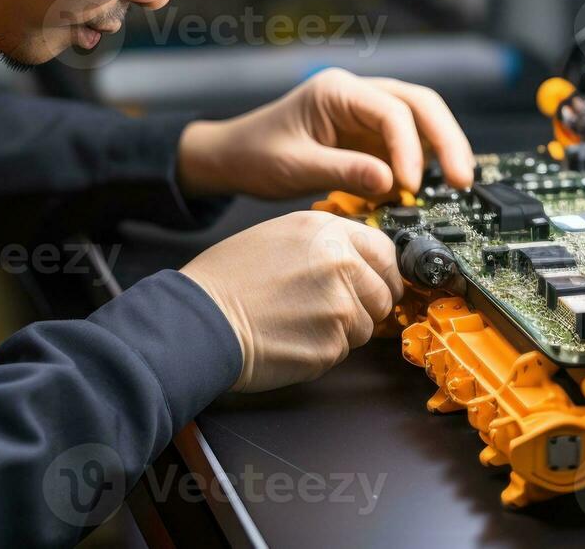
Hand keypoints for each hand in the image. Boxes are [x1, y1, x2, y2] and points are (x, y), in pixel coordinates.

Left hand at [178, 68, 473, 199]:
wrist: (234, 156)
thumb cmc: (256, 154)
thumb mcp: (294, 168)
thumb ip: (343, 172)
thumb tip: (391, 184)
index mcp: (337, 90)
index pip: (391, 110)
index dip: (408, 148)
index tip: (409, 185)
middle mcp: (359, 94)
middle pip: (421, 104)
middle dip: (446, 140)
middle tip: (462, 180)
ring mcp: (369, 112)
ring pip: (423, 120)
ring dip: (443, 149)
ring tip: (457, 186)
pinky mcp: (372, 135)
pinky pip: (410, 142)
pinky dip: (425, 163)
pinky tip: (429, 188)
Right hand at [180, 211, 401, 391]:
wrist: (200, 320)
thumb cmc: (228, 279)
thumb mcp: (280, 235)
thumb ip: (326, 243)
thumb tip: (360, 259)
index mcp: (327, 232)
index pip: (384, 251)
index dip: (383, 271)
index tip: (378, 283)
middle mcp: (340, 264)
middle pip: (382, 293)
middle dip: (366, 305)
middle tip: (334, 311)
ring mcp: (339, 307)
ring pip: (366, 326)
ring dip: (343, 330)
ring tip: (301, 322)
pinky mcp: (331, 345)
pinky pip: (343, 351)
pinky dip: (323, 349)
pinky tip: (293, 338)